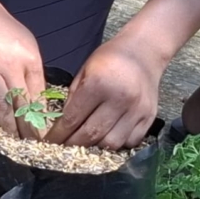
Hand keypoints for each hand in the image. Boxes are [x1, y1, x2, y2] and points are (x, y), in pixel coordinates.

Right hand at [0, 0, 50, 135]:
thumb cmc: (2, 28)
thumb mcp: (27, 43)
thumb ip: (33, 70)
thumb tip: (38, 98)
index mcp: (28, 58)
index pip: (38, 95)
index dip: (41, 117)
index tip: (44, 133)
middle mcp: (9, 66)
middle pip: (21, 105)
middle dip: (27, 128)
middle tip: (31, 143)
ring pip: (0, 106)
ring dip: (8, 126)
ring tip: (13, 138)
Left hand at [55, 34, 166, 149]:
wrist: (144, 51)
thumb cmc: (110, 58)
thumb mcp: (84, 71)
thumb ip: (73, 97)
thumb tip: (63, 125)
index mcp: (98, 83)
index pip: (73, 118)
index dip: (59, 134)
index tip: (50, 142)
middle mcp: (120, 98)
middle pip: (92, 134)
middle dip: (74, 144)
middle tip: (64, 147)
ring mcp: (137, 110)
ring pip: (112, 143)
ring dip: (96, 147)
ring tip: (86, 144)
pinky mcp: (150, 117)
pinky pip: (131, 142)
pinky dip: (118, 144)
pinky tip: (108, 137)